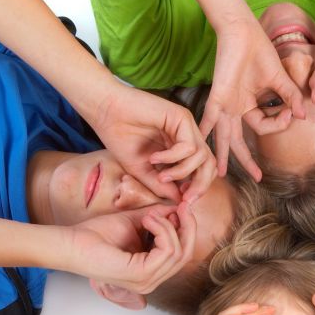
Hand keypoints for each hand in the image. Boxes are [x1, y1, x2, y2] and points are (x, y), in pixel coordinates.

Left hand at [64, 202, 195, 293]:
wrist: (72, 241)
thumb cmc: (96, 235)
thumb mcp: (135, 222)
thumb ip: (158, 218)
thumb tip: (179, 208)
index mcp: (150, 272)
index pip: (183, 254)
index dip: (186, 229)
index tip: (181, 207)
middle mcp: (150, 282)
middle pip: (186, 255)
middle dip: (188, 227)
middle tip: (182, 206)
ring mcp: (146, 282)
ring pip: (178, 251)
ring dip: (168, 225)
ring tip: (149, 215)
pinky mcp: (140, 275)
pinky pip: (167, 250)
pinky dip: (161, 229)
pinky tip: (147, 220)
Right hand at [90, 84, 214, 203]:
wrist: (104, 112)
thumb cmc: (120, 138)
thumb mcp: (142, 170)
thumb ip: (161, 185)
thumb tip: (180, 200)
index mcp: (181, 147)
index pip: (203, 170)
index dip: (198, 188)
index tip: (183, 203)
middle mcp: (188, 135)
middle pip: (210, 164)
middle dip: (200, 185)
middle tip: (186, 199)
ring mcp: (186, 125)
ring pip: (203, 156)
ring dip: (182, 172)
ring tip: (160, 175)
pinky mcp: (182, 117)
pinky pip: (189, 146)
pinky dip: (172, 157)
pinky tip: (154, 158)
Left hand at [202, 18, 305, 179]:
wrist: (243, 32)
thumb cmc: (260, 51)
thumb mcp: (279, 79)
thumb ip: (290, 97)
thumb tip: (304, 115)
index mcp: (250, 104)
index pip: (264, 126)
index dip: (280, 123)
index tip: (292, 113)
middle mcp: (236, 108)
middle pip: (239, 141)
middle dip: (247, 160)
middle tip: (257, 177)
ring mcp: (225, 104)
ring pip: (223, 136)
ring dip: (222, 155)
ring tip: (218, 173)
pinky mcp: (218, 96)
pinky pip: (208, 117)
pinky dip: (203, 130)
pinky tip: (197, 144)